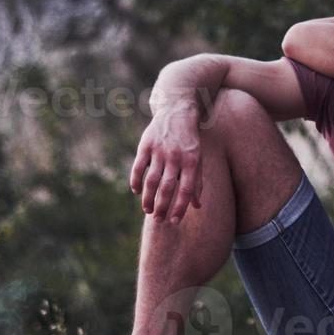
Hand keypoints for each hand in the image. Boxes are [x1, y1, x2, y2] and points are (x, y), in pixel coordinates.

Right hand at [129, 102, 203, 222]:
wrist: (177, 113)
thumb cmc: (189, 142)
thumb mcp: (198, 159)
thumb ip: (197, 182)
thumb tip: (197, 206)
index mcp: (191, 162)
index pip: (186, 190)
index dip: (180, 208)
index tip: (174, 221)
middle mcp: (175, 157)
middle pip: (167, 188)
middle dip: (161, 207)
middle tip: (158, 220)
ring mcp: (159, 151)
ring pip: (151, 180)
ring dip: (148, 198)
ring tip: (147, 211)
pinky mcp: (146, 145)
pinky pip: (138, 167)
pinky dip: (136, 181)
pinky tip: (136, 192)